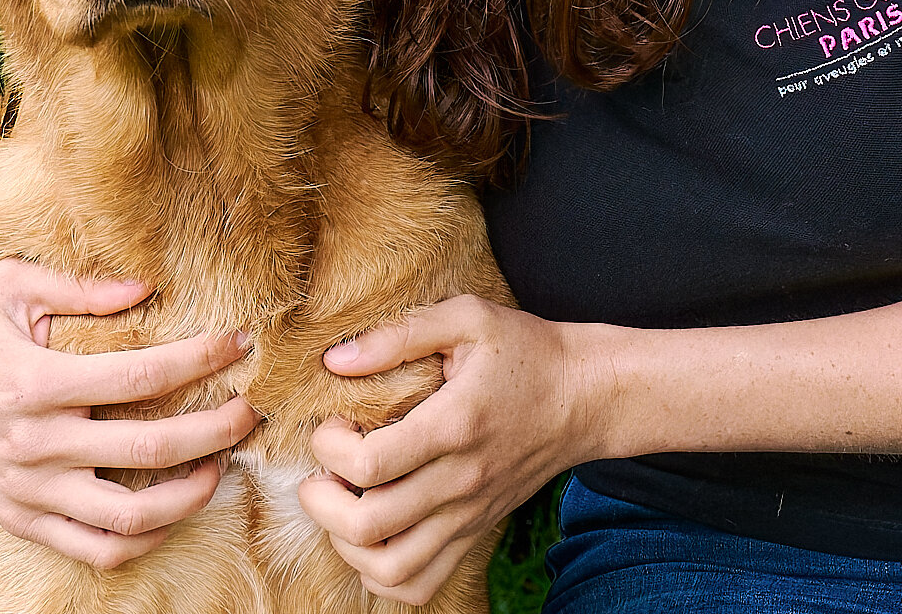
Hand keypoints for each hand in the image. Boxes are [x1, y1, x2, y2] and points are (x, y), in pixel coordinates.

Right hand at [0, 254, 258, 569]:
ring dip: (189, 494)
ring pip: (129, 516)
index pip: (139, 376)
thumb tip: (148, 286)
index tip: (238, 343)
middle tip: (249, 410)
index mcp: (35, 381)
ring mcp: (31, 492)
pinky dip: (143, 540)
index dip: (199, 359)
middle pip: (148, 448)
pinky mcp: (24, 521)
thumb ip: (81, 288)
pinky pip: (94, 551)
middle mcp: (36, 443)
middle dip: (214, 429)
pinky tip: (173, 508)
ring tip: (221, 464)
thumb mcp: (11, 287)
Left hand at [297, 296, 594, 606]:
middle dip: (321, 501)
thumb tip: (335, 359)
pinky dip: (381, 574)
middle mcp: (460, 482)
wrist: (583, 396)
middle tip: (318, 469)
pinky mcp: (474, 532)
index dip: (329, 447)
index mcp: (453, 425)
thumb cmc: (523, 350)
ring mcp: (469, 516)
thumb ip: (399, 334)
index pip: (370, 463)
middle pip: (370, 525)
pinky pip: (420, 584)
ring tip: (338, 505)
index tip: (330, 423)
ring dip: (346, 544)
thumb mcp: (466, 317)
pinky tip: (369, 535)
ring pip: (391, 569)